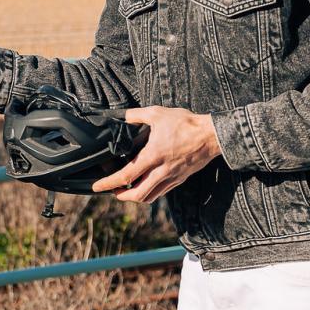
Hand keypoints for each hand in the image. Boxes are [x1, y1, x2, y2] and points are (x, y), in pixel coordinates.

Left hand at [91, 107, 222, 202]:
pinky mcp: (180, 179)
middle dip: (121, 196)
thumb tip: (122, 116)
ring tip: (126, 190)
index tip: (97, 186)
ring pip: (150, 196)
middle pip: (137, 194)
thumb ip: (136, 115)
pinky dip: (149, 192)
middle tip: (112, 191)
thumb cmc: (186, 124)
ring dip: (135, 196)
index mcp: (153, 155)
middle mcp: (161, 170)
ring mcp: (172, 177)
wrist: (212, 135)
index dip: (109, 183)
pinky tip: (144, 185)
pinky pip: (161, 192)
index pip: (126, 175)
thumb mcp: (157, 113)